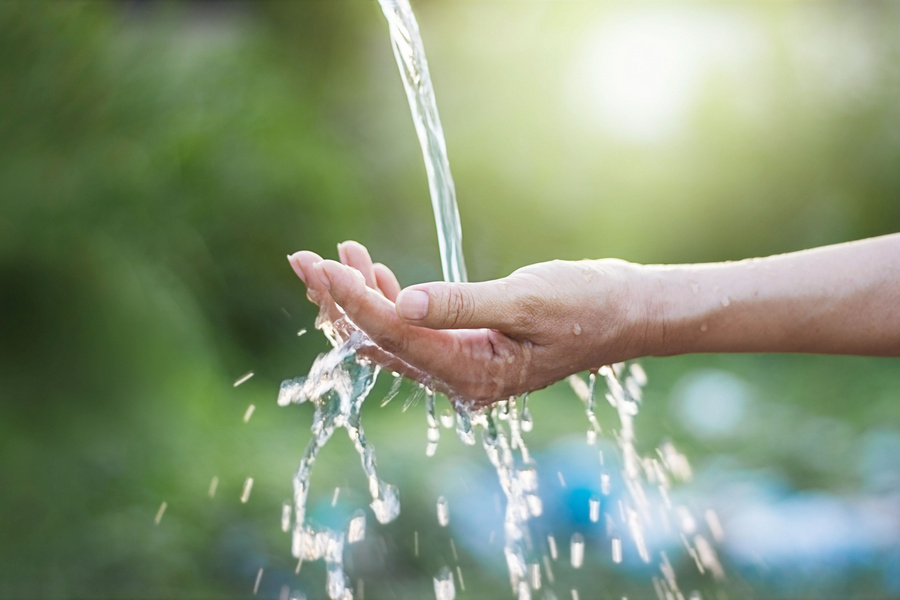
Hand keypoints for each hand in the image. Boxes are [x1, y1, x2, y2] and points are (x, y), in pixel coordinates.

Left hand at [288, 241, 648, 406]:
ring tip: (334, 255)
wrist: (626, 312)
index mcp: (473, 374)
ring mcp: (461, 365)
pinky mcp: (466, 348)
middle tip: (302, 260)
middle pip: (379, 344)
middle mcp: (459, 378)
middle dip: (339, 302)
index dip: (352, 301)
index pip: (394, 337)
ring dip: (360, 297)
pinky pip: (412, 330)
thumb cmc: (588, 304)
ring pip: (390, 337)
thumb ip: (462, 304)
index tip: (318, 265)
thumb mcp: (528, 299)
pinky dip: (388, 299)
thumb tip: (400, 303)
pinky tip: (373, 270)